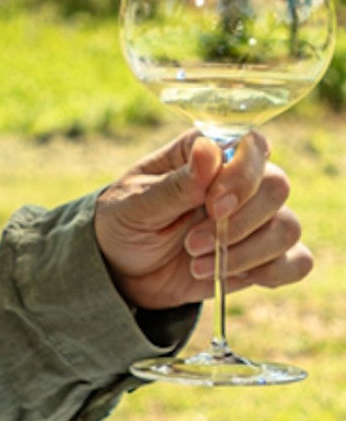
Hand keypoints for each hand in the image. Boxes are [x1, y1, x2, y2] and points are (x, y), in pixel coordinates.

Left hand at [94, 130, 309, 315]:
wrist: (122, 271)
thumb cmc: (123, 223)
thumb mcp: (135, 204)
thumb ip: (175, 183)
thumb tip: (208, 149)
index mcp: (205, 154)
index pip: (252, 145)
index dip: (243, 175)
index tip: (212, 204)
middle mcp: (237, 182)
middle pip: (278, 186)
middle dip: (240, 221)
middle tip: (192, 242)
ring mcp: (254, 219)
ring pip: (288, 226)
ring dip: (246, 252)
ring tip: (196, 263)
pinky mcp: (261, 256)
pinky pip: (297, 261)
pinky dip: (271, 272)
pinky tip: (229, 275)